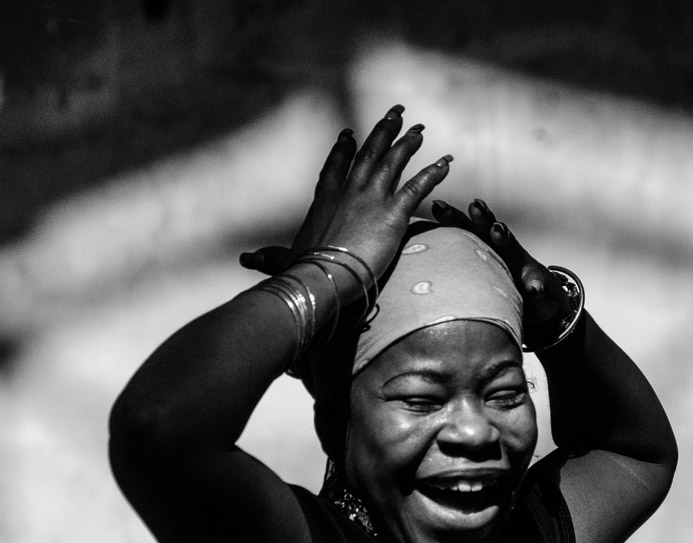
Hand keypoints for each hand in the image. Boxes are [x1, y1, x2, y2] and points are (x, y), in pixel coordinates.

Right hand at [240, 105, 451, 281]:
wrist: (321, 278)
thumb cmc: (301, 273)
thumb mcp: (283, 260)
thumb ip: (270, 257)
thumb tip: (246, 260)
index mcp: (324, 201)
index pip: (335, 168)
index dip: (343, 149)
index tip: (350, 133)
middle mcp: (347, 192)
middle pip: (367, 154)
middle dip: (382, 132)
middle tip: (395, 114)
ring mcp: (370, 200)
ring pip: (393, 163)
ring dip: (407, 144)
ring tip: (420, 131)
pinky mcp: (393, 214)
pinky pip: (418, 187)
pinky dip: (433, 174)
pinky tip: (446, 163)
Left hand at [431, 198, 574, 348]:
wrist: (540, 298)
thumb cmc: (499, 284)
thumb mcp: (476, 273)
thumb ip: (453, 265)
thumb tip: (420, 264)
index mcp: (484, 248)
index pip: (466, 229)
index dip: (451, 218)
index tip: (436, 205)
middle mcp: (503, 252)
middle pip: (490, 232)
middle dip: (483, 217)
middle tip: (474, 205)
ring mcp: (523, 267)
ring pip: (514, 251)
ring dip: (505, 239)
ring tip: (498, 230)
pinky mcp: (539, 286)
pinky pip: (537, 286)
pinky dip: (536, 285)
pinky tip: (534, 288)